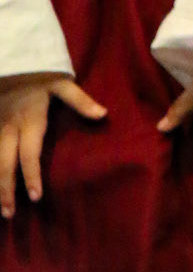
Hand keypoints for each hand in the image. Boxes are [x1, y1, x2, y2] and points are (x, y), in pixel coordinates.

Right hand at [0, 72, 106, 218]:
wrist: (11, 57)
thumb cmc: (39, 72)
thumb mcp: (62, 82)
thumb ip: (80, 101)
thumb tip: (103, 115)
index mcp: (29, 122)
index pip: (29, 155)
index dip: (32, 176)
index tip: (36, 197)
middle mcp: (9, 129)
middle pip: (5, 164)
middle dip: (5, 190)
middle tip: (9, 214)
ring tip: (0, 208)